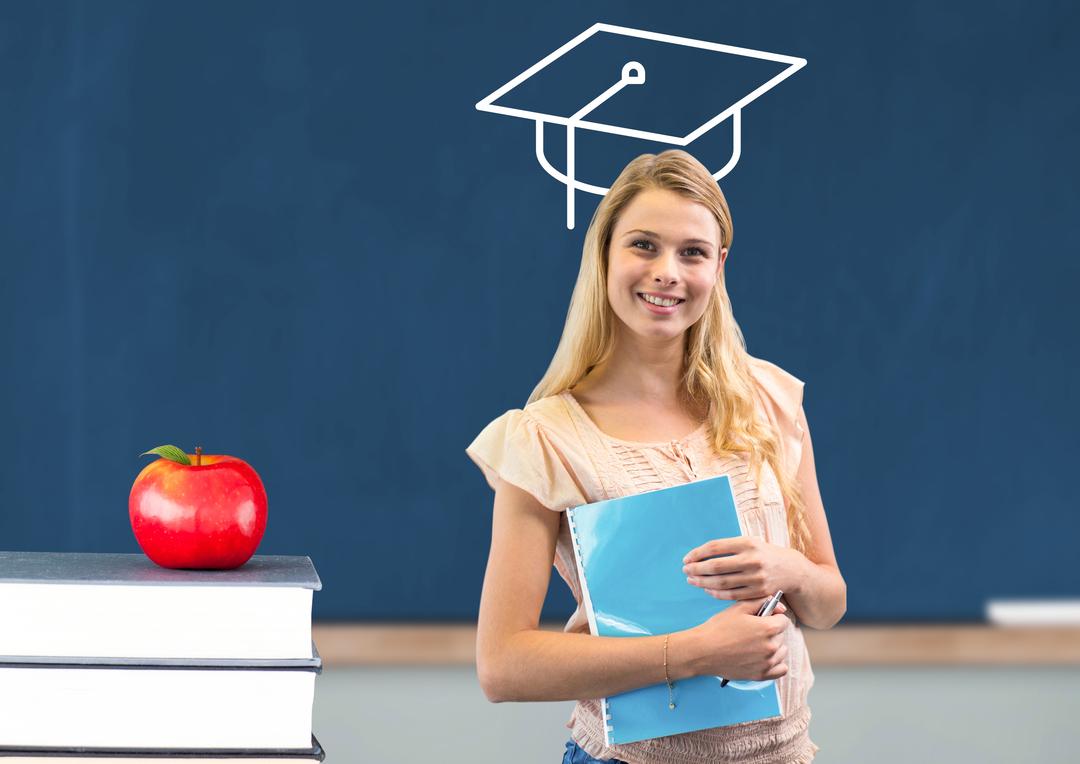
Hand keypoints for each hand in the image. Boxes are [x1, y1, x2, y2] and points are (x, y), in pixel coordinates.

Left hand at [682, 536, 808, 600]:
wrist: (791, 570)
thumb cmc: (763, 554)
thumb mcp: (749, 542)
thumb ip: (728, 547)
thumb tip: (699, 555)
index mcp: (747, 543)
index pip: (715, 547)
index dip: (697, 553)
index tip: (686, 559)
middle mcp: (752, 559)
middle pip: (716, 566)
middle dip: (697, 569)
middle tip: (685, 571)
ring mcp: (756, 577)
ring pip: (722, 582)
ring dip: (703, 582)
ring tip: (692, 580)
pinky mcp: (759, 592)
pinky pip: (732, 594)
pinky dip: (717, 593)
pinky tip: (707, 590)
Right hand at [686, 597, 788, 680]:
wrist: (703, 650)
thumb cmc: (719, 628)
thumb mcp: (739, 608)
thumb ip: (762, 602)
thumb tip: (781, 607)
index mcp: (768, 628)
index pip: (783, 621)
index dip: (772, 618)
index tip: (762, 619)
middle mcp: (771, 646)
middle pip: (781, 636)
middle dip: (771, 632)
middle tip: (753, 632)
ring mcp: (767, 662)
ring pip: (781, 652)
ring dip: (773, 647)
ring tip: (755, 644)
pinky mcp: (761, 675)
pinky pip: (781, 669)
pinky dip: (775, 663)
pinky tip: (763, 658)